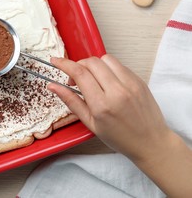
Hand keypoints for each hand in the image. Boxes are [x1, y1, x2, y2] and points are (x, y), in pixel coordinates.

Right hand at [48, 54, 172, 162]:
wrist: (150, 142)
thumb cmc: (119, 137)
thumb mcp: (90, 123)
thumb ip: (71, 102)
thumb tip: (53, 86)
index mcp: (102, 105)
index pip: (80, 73)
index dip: (64, 64)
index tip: (55, 61)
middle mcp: (117, 91)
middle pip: (91, 62)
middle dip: (78, 65)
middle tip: (75, 80)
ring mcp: (131, 84)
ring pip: (105, 59)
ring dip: (93, 65)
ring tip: (92, 79)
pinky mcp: (139, 80)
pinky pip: (119, 65)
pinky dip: (108, 69)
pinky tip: (107, 82)